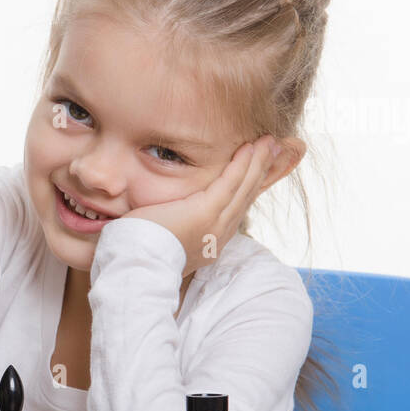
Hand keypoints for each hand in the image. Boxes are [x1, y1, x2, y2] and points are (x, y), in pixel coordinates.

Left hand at [122, 135, 280, 276]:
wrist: (135, 268)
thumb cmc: (140, 253)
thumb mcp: (164, 239)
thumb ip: (172, 225)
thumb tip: (164, 215)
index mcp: (210, 243)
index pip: (235, 209)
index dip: (248, 187)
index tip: (257, 170)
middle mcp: (218, 236)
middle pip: (245, 197)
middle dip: (260, 171)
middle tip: (274, 149)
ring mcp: (214, 227)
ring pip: (242, 189)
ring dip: (257, 163)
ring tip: (269, 142)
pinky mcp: (205, 215)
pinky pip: (229, 184)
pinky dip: (241, 165)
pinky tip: (251, 148)